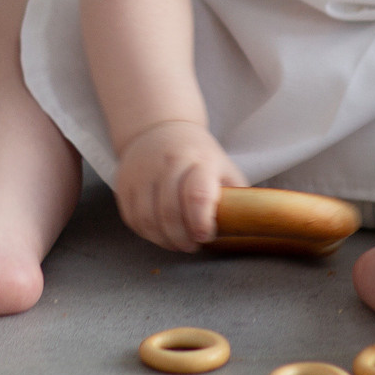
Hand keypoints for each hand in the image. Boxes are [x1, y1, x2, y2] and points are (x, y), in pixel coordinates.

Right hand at [114, 120, 246, 251]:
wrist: (158, 129)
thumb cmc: (198, 156)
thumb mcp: (223, 167)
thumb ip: (236, 196)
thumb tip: (250, 227)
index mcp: (198, 159)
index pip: (197, 193)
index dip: (200, 221)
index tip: (205, 236)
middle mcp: (167, 163)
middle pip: (169, 212)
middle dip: (183, 238)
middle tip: (192, 245)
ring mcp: (141, 172)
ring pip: (148, 219)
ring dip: (164, 240)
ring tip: (177, 242)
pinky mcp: (124, 184)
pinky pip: (133, 219)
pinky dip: (147, 233)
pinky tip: (160, 232)